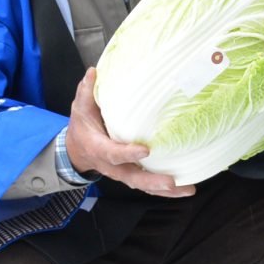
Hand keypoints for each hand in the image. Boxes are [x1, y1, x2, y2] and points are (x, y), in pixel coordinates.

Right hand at [67, 70, 194, 197]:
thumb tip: (93, 73)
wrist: (76, 150)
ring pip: (142, 185)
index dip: (128, 153)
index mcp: (98, 148)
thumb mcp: (80, 109)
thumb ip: (87, 93)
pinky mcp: (131, 175)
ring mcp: (122, 173)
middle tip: (171, 182)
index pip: (113, 153)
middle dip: (151, 181)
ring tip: (187, 190)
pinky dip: (165, 190)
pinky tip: (184, 189)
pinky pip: (148, 186)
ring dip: (164, 190)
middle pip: (131, 177)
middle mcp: (111, 166)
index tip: (146, 150)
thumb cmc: (82, 127)